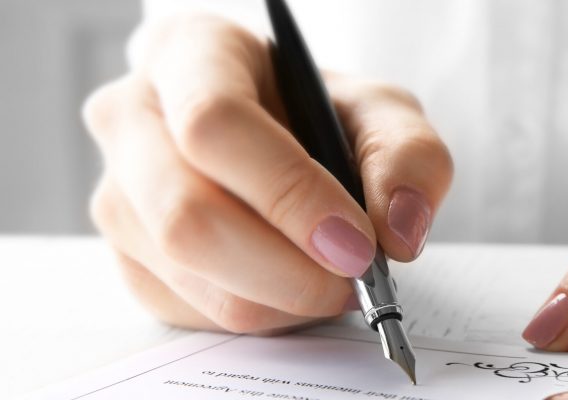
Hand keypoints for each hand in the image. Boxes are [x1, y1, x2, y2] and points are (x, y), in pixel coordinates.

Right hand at [84, 15, 451, 333]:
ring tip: (335, 281)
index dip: (288, 193)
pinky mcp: (127, 258)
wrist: (285, 142)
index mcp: (189, 55)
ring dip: (280, 298)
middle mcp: (132, 119)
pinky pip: (190, 310)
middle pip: (186, 214)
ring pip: (186, 272)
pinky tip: (294, 287)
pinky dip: (260, 313)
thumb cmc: (323, 116)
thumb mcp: (384, 114)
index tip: (355, 241)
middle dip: (286, 268)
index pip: (215, 125)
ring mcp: (117, 194)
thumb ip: (408, 158)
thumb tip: (398, 232)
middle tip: (355, 279)